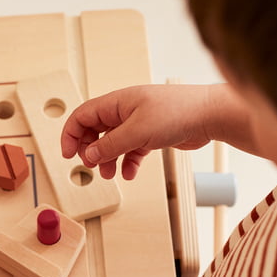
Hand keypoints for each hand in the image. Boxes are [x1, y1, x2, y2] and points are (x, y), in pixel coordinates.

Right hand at [61, 84, 216, 180]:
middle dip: (89, 150)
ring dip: (107, 160)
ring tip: (108, 173)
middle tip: (90, 165)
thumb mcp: (136, 132)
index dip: (71, 135)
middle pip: (94, 131)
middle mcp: (125, 111)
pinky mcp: (150, 135)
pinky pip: (130, 151)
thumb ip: (109, 145)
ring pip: (112, 143)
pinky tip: (130, 173)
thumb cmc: (178, 112)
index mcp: (117, 102)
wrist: (209, 116)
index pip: (82, 116)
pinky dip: (126, 163)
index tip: (67, 154)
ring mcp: (137, 123)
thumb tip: (88, 155)